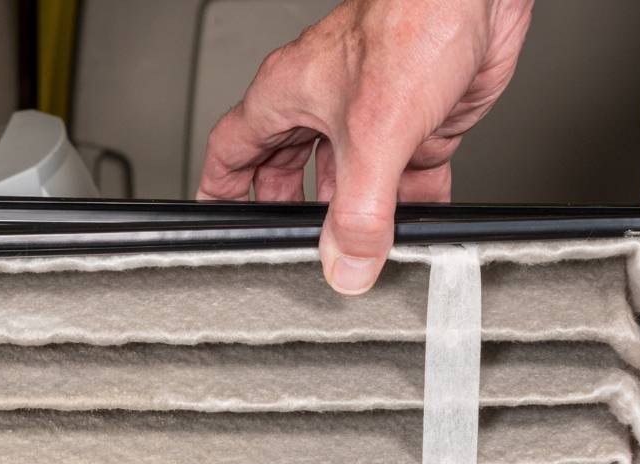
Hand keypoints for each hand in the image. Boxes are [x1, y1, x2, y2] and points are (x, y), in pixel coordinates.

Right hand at [197, 0, 533, 294]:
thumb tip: (347, 263)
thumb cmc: (413, 21)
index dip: (221, 191)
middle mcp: (326, 104)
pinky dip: (410, 207)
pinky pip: (405, 178)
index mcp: (289, 95)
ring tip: (361, 254)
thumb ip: (358, 210)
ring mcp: (373, 114)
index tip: (220, 224)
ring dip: (358, 218)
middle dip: (293, 215)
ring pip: (351, 180)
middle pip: (290, 172)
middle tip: (295, 251)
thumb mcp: (373, 134)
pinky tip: (416, 229)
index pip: (233, 151)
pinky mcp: (419, 122)